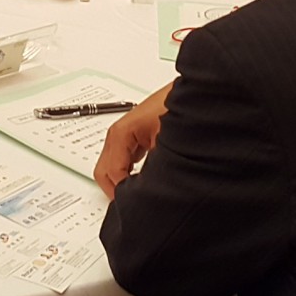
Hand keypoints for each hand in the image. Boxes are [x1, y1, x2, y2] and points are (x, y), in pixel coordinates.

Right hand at [93, 82, 174, 198]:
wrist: (192, 93)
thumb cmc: (178, 107)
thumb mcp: (165, 144)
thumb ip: (150, 170)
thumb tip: (145, 191)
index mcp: (121, 133)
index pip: (111, 172)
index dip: (122, 192)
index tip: (133, 203)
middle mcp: (118, 133)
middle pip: (104, 170)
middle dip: (115, 188)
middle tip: (131, 203)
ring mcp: (125, 134)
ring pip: (111, 165)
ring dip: (121, 180)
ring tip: (138, 194)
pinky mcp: (135, 135)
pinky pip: (123, 159)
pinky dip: (127, 172)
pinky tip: (142, 179)